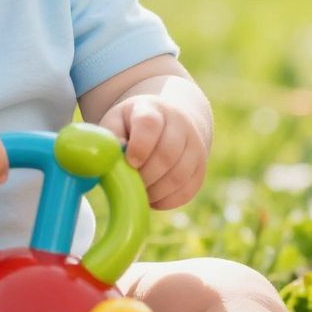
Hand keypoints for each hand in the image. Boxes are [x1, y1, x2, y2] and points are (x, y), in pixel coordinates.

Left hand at [96, 95, 206, 209]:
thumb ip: (110, 135)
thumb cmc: (133, 125)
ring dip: (154, 191)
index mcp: (153, 110)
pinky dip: (166, 201)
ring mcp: (195, 146)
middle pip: (167, 155)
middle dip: (144, 175)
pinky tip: (153, 197)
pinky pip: (187, 191)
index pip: (150, 124)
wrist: (171, 122)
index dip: (139, 146)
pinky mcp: (200, 168)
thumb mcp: (117, 121)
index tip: (130, 162)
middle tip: (130, 182)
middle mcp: (180, 125)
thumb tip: (113, 156)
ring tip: (140, 191)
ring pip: (178, 176)